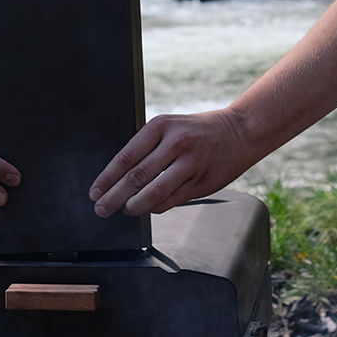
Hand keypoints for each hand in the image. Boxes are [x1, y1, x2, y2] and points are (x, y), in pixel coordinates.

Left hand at [88, 108, 248, 216]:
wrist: (241, 131)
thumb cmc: (199, 131)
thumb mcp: (170, 126)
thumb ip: (148, 147)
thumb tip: (119, 178)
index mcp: (161, 126)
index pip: (126, 157)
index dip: (107, 178)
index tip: (95, 192)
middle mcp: (175, 144)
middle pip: (136, 178)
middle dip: (113, 197)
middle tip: (101, 209)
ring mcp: (190, 164)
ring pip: (153, 193)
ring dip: (134, 206)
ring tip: (125, 210)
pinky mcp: (201, 182)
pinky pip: (171, 201)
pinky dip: (156, 206)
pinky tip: (149, 207)